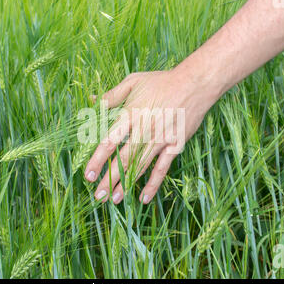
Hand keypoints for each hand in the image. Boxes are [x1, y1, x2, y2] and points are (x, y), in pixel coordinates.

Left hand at [84, 69, 220, 203]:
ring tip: (113, 201)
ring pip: (140, 167)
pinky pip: (162, 169)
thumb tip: (91, 101)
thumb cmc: (162, 82)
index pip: (110, 142)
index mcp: (131, 115)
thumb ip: (112, 95)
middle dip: (109, 180)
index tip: (88, 175)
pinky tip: (143, 198)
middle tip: (97, 196)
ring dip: (126, 185)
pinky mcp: (175, 145)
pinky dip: (153, 184)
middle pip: (123, 160)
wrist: (195, 84)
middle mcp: (144, 130)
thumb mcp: (134, 82)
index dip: (98, 160)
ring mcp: (160, 140)